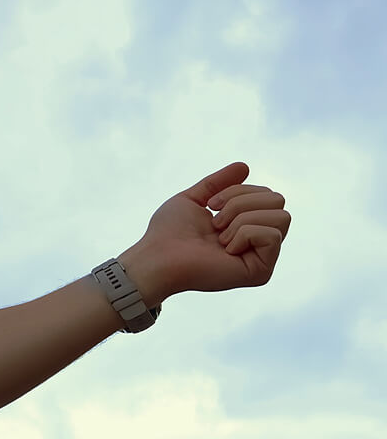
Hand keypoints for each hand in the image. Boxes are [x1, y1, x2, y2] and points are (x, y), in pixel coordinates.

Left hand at [126, 161, 291, 300]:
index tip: (210, 206)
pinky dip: (244, 234)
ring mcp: (262, 258)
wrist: (157, 257)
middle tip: (215, 222)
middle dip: (240, 203)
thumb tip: (244, 166)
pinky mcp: (261, 272)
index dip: (237, 191)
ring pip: (281, 216)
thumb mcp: (195, 198)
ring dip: (241, 219)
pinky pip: (272, 236)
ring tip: (219, 237)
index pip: (267, 193)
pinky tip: (226, 249)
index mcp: (246, 225)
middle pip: (278, 200)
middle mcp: (258, 242)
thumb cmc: (168, 232)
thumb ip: (219, 183)